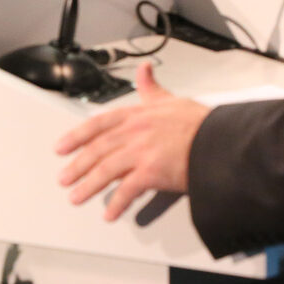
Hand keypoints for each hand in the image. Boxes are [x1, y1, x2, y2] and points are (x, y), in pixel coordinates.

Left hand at [55, 63, 211, 220]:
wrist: (222, 141)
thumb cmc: (201, 124)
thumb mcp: (171, 99)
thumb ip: (151, 88)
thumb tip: (144, 70)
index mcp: (138, 114)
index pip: (99, 123)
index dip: (77, 136)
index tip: (62, 147)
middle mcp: (135, 131)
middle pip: (97, 149)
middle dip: (77, 166)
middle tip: (64, 179)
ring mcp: (142, 152)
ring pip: (105, 170)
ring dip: (88, 186)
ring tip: (76, 197)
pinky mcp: (152, 172)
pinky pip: (127, 191)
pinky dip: (116, 204)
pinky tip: (109, 214)